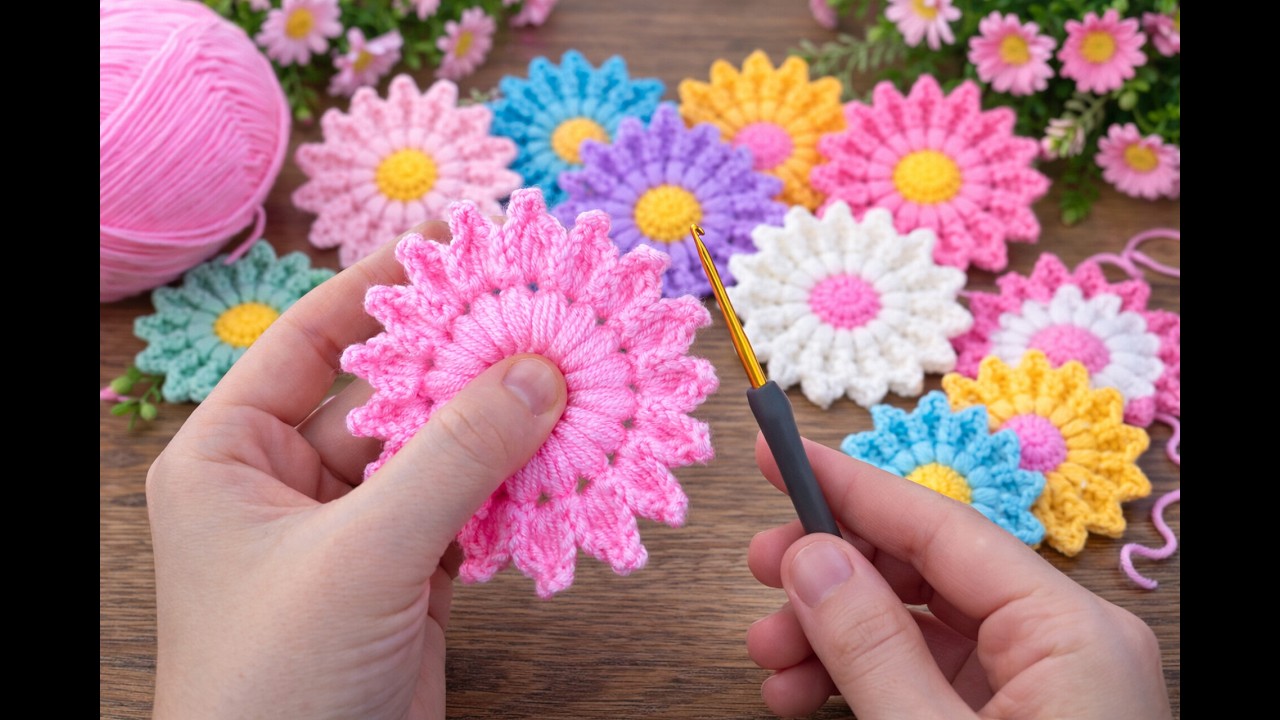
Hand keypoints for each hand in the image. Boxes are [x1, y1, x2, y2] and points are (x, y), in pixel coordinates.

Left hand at [147, 224, 567, 718]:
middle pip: (390, 393)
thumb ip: (454, 457)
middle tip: (542, 313)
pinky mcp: (405, 577)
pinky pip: (467, 510)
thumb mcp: (363, 554)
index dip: (384, 285)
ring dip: (503, 427)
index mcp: (232, 455)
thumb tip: (536, 370)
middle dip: (467, 360)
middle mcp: (288, 483)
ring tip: (575, 380)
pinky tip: (566, 460)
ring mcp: (352, 532)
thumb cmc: (276, 683)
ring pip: (438, 453)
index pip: (313, 339)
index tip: (460, 247)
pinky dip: (514, 491)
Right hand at [745, 436, 1170, 718]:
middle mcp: (1063, 648)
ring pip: (919, 626)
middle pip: (927, 572)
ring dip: (834, 635)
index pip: (940, 528)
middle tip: (756, 573)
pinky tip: (805, 700)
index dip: (850, 486)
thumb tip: (810, 556)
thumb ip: (869, 647)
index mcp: (1069, 633)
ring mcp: (1041, 693)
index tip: (776, 451)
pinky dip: (861, 680)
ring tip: (768, 666)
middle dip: (834, 571)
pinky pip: (928, 678)